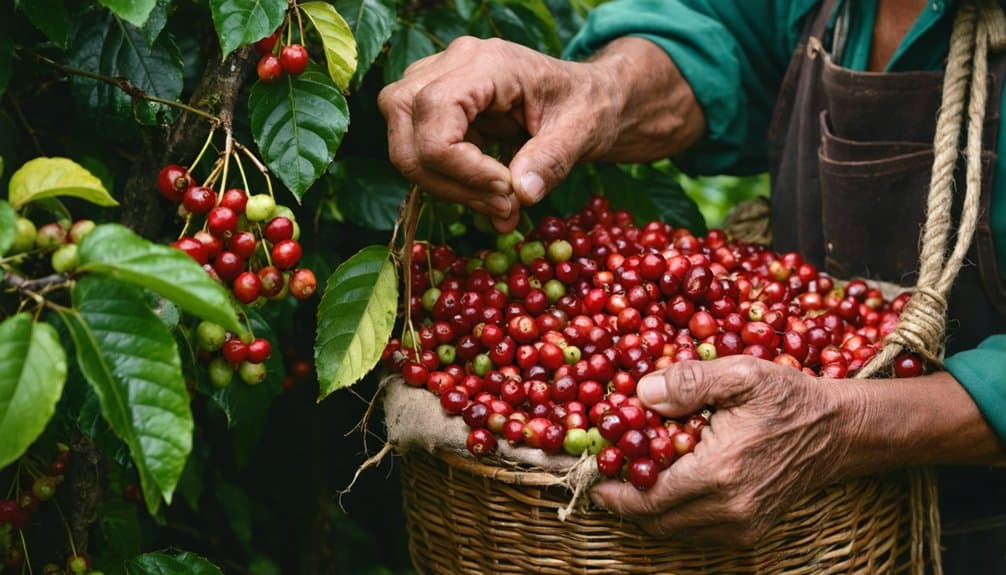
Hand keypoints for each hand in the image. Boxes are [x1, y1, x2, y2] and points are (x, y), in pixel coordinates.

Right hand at [378, 37, 696, 231]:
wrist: (586, 98)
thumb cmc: (585, 106)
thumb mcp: (582, 131)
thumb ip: (552, 160)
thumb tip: (521, 193)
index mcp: (487, 62)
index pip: (436, 115)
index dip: (463, 166)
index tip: (507, 191)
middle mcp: (448, 66)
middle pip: (408, 136)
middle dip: (451, 185)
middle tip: (503, 206)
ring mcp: (431, 85)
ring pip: (405, 149)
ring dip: (449, 189)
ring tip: (501, 203)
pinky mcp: (430, 110)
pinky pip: (418, 155)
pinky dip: (451, 185)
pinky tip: (490, 191)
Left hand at [590, 356, 851, 546]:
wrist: (838, 432)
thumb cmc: (788, 399)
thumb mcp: (741, 374)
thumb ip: (688, 381)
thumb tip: (641, 393)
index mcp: (719, 472)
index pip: (648, 498)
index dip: (614, 490)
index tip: (594, 472)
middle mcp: (729, 509)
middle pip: (654, 521)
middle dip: (624, 503)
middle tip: (604, 476)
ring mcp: (741, 526)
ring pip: (673, 532)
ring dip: (646, 511)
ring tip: (629, 479)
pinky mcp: (750, 530)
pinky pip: (696, 533)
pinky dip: (673, 516)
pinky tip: (665, 487)